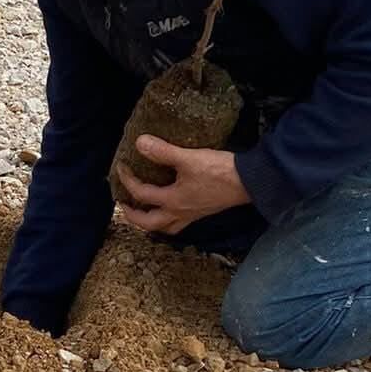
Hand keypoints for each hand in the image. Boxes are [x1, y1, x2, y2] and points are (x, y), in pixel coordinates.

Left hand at [115, 137, 250, 234]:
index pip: (141, 194)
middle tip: (125, 204)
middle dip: (134, 216)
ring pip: (166, 228)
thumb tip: (140, 143)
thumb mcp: (188, 158)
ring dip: (152, 223)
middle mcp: (180, 213)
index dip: (127, 180)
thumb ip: (163, 151)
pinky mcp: (203, 211)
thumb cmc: (219, 171)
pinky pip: (181, 223)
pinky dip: (170, 220)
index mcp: (173, 201)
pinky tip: (171, 208)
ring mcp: (193, 215)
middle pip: (150, 224)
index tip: (121, 167)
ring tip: (145, 212)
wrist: (249, 182)